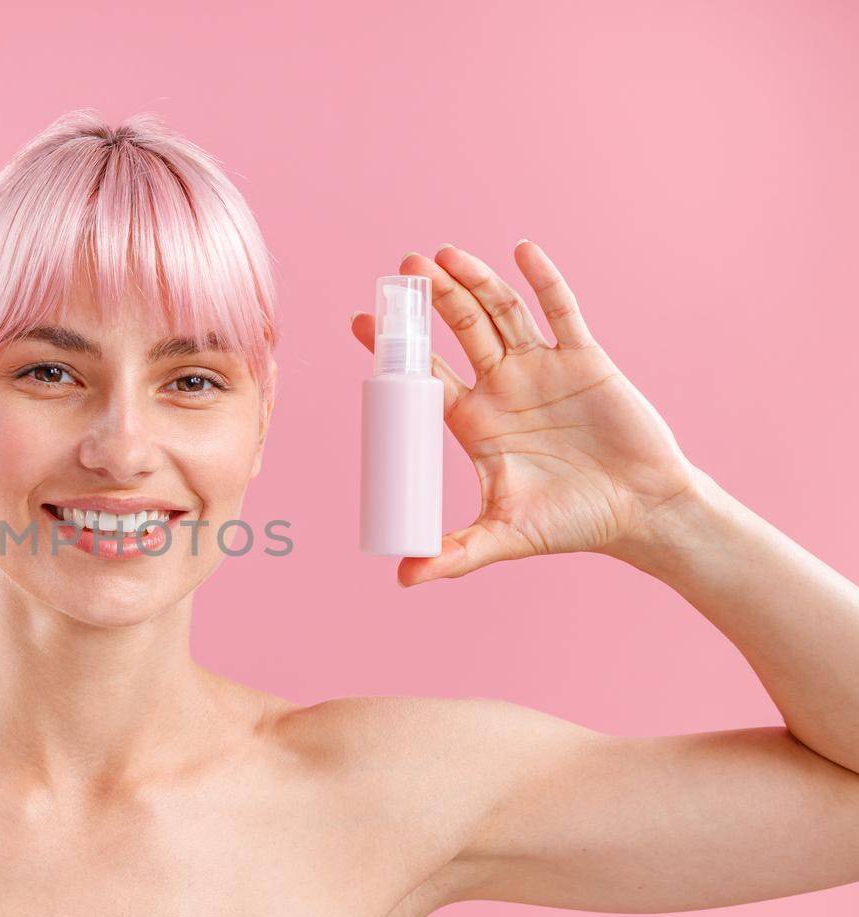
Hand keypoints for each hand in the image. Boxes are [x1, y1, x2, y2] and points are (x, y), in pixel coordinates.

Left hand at [350, 240, 700, 585]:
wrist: (642, 513)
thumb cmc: (571, 523)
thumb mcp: (503, 537)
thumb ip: (453, 554)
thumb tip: (400, 579)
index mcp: (473, 420)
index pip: (423, 375)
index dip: (394, 349)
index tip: (361, 321)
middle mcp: (501, 387)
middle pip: (458, 331)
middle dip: (432, 301)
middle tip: (404, 269)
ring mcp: (541, 368)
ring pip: (501, 314)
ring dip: (475, 282)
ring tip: (444, 254)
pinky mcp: (584, 358)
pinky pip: (560, 311)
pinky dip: (542, 280)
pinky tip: (521, 250)